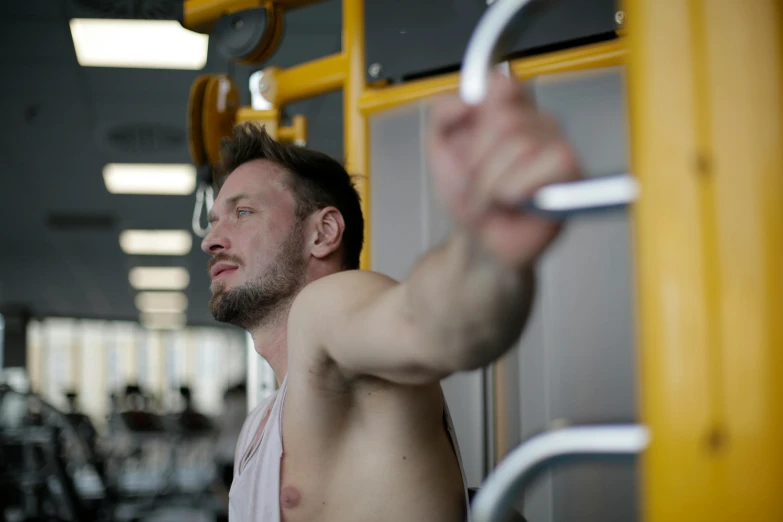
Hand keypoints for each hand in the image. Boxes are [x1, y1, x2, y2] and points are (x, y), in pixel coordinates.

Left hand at [428, 72, 581, 268]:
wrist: (477, 240)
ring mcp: (557, 147)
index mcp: (511, 110)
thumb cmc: (467, 196)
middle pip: (504, 119)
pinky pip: (554, 161)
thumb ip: (444, 111)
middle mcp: (538, 124)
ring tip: (494, 198)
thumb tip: (469, 96)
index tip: (468, 144)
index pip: (501, 83)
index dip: (478, 116)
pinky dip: (520, 188)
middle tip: (479, 181)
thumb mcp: (439, 147)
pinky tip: (516, 202)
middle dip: (478, 161)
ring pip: (522, 144)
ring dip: (494, 182)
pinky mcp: (574, 175)